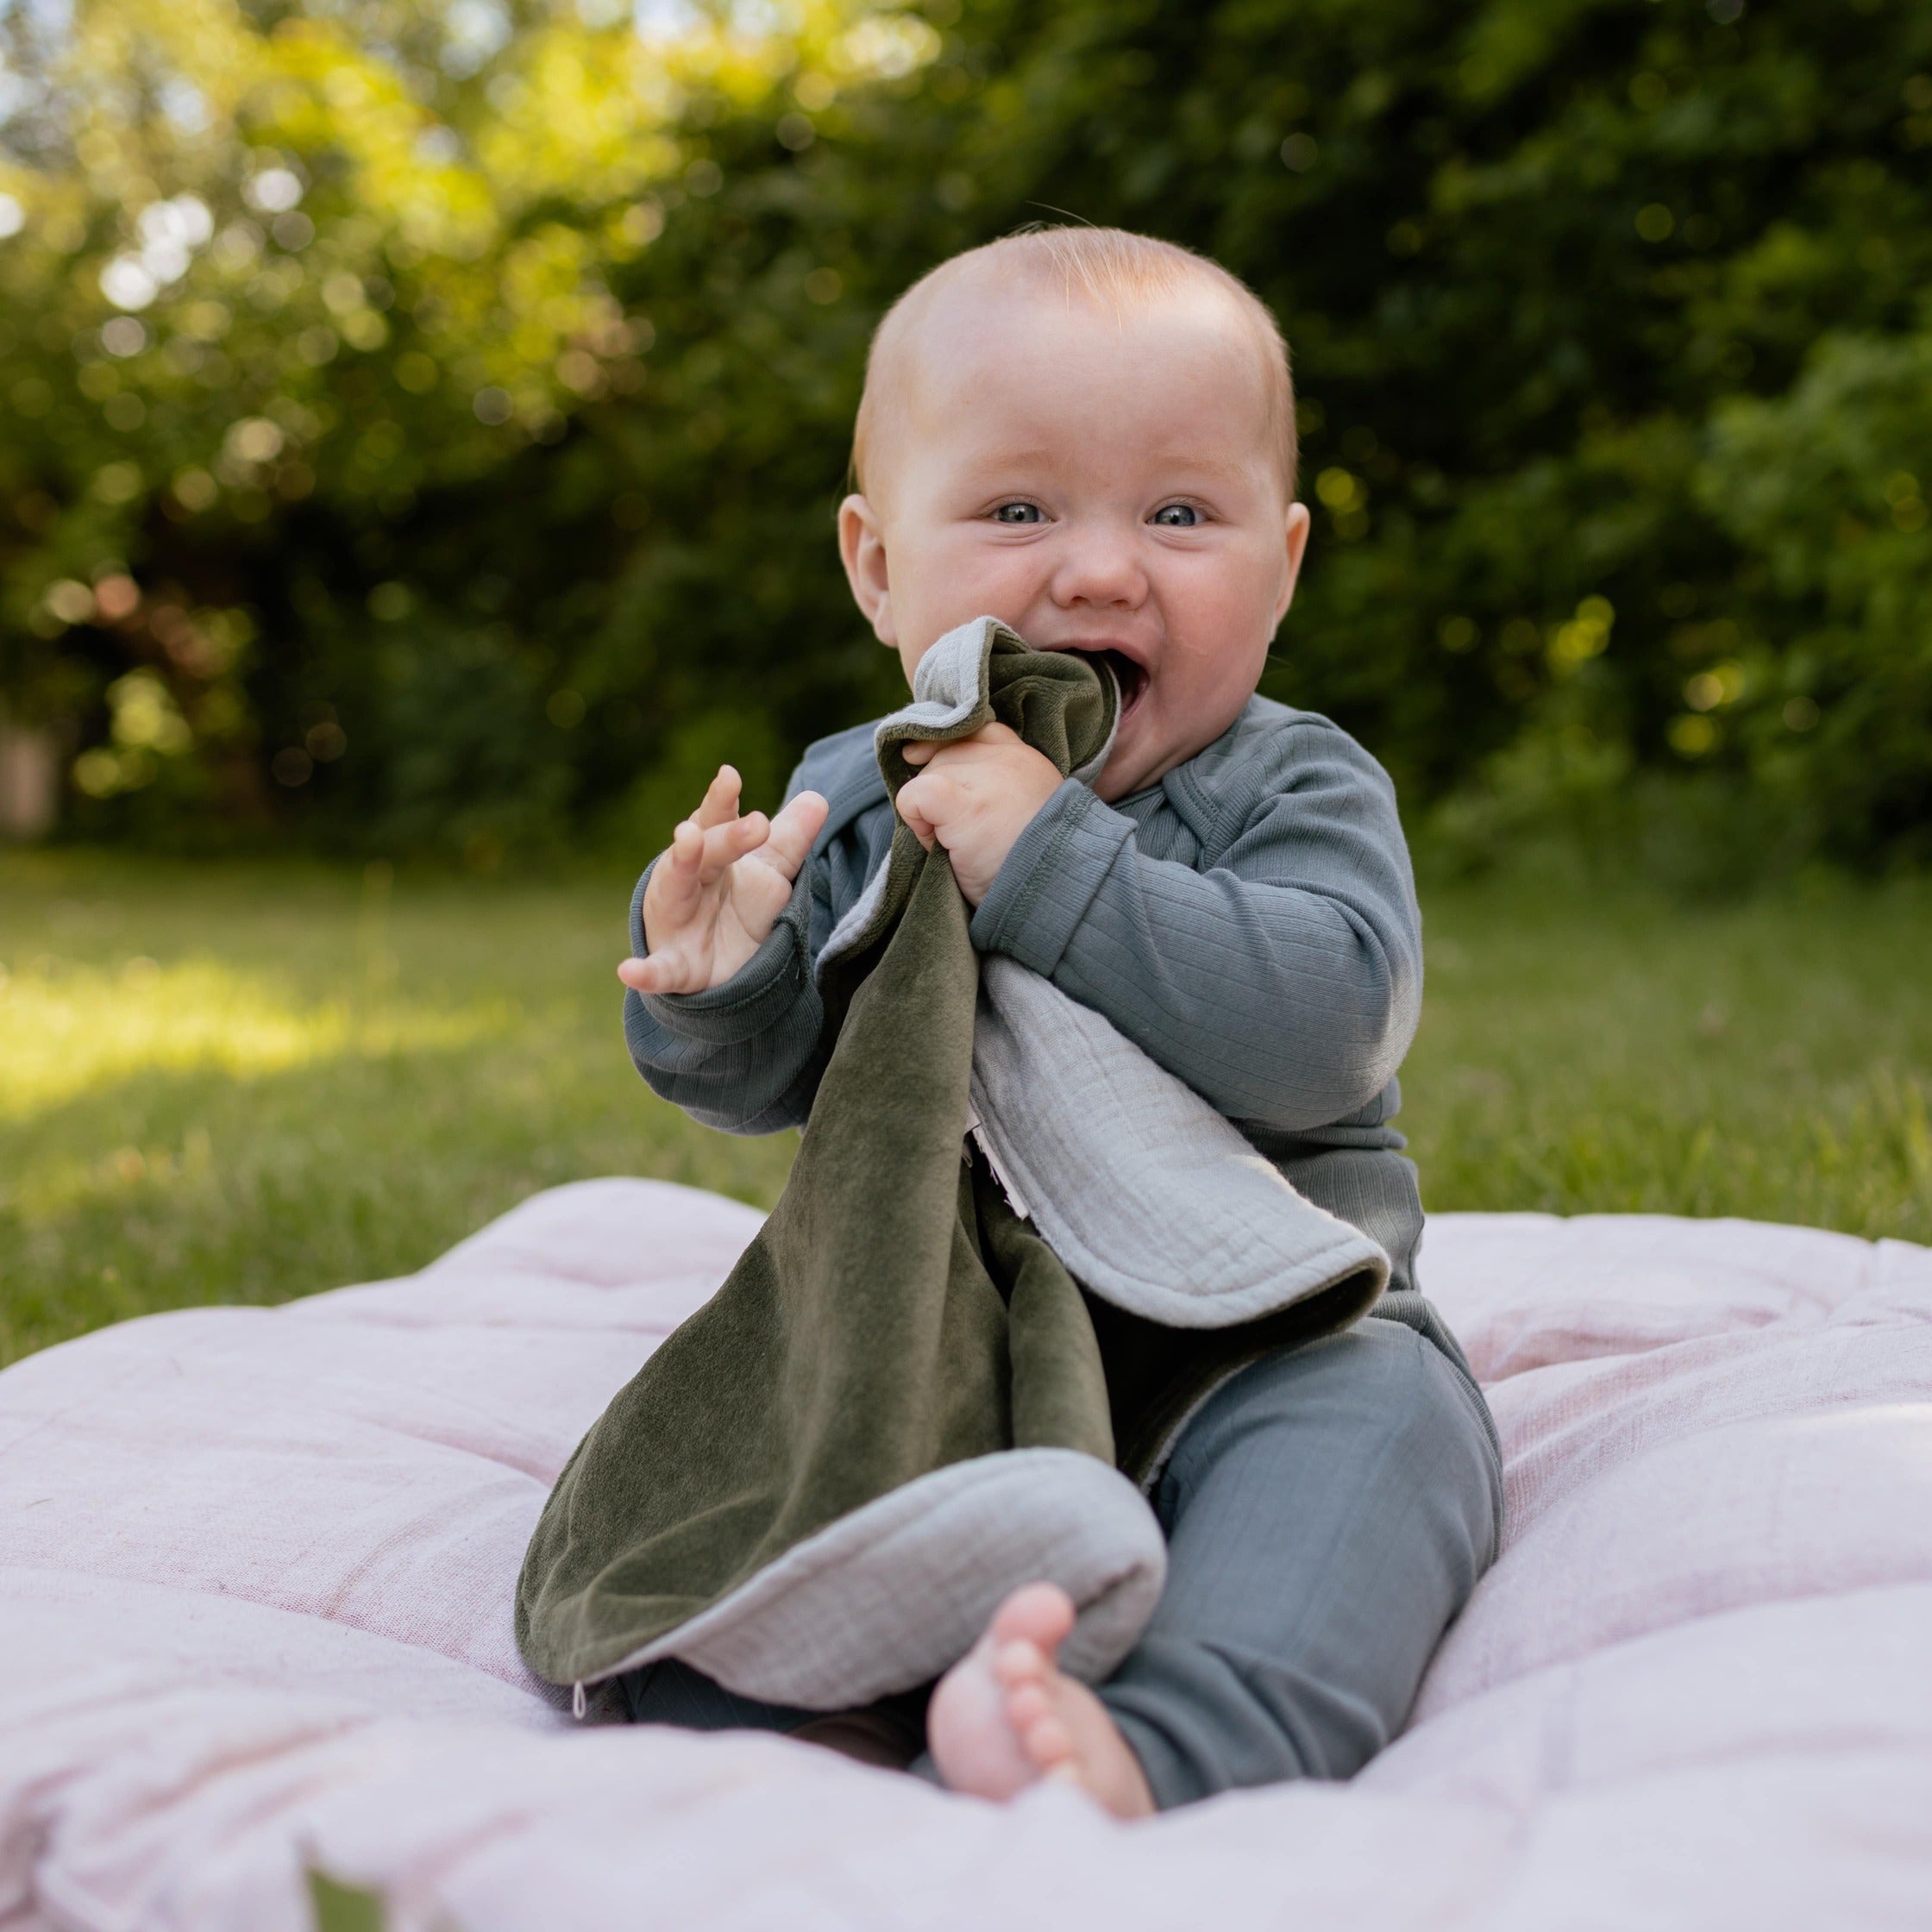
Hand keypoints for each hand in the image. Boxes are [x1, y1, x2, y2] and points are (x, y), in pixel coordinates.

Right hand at [621, 765, 828, 995]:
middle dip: (725, 835)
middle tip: (757, 822)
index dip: (722, 800)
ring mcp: (676, 922)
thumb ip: (789, 841)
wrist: (719, 970)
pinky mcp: (674, 966)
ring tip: (687, 837)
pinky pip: (659, 970)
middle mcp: (687, 881)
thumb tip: (818, 798)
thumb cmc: (736, 910)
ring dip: (681, 863)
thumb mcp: (768, 875)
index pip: (717, 822)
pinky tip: (629, 971)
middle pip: (705, 852)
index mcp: (711, 856)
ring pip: (675, 890)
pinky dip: (645, 971)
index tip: (731, 777)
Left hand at [897, 722, 1062, 905]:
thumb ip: (995, 784)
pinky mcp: (963, 805)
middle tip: (961, 834)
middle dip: (940, 790)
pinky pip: (915, 794)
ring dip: (929, 811)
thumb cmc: (1035, 863)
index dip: (951, 751)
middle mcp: (1008, 759)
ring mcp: (986, 778)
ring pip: (927, 775)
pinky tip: (937, 842)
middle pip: (946, 754)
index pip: (977, 731)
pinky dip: (915, 817)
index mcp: (1026, 759)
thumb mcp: (1025, 809)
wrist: (1054, 892)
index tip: (941, 777)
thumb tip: (937, 775)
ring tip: (958, 845)